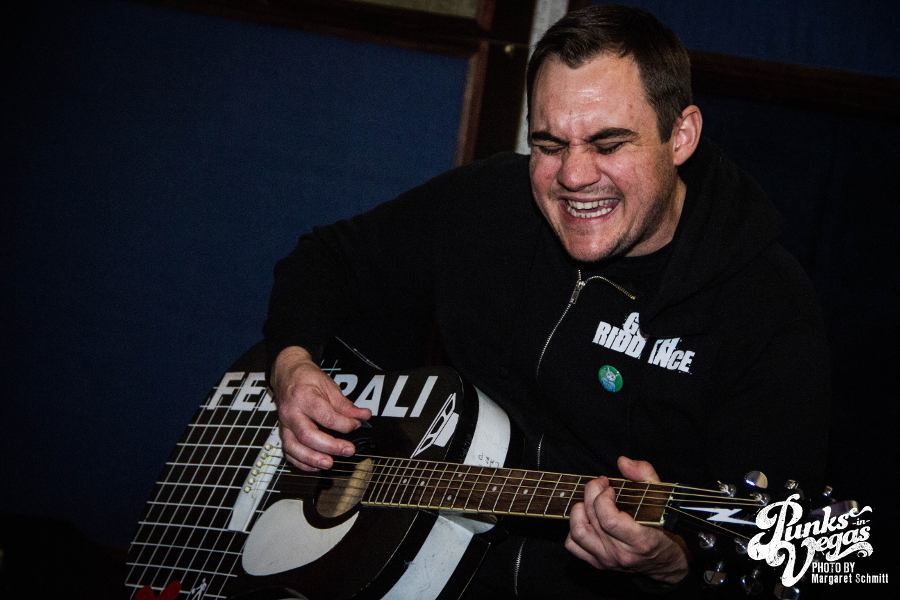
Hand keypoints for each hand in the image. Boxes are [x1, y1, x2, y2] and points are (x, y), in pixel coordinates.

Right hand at [270, 346, 370, 470]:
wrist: (286, 374)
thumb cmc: (306, 379)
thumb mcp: (328, 385)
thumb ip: (345, 404)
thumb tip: (363, 416)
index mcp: (303, 397)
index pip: (325, 416)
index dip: (344, 424)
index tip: (356, 425)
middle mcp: (291, 412)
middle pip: (308, 435)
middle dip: (330, 446)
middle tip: (348, 450)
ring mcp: (285, 424)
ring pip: (294, 447)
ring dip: (312, 459)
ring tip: (329, 463)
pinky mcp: (283, 433)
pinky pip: (288, 452)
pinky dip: (301, 462)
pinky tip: (316, 465)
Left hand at [565, 456, 688, 583]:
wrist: (667, 562)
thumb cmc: (665, 529)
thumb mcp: (662, 499)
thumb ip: (645, 475)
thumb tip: (622, 461)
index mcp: (640, 540)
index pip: (609, 520)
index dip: (602, 498)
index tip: (610, 487)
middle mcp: (621, 553)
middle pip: (592, 520)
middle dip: (591, 492)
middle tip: (600, 484)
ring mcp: (608, 560)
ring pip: (578, 533)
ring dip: (579, 511)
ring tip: (590, 501)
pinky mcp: (598, 563)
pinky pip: (573, 546)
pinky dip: (574, 529)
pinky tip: (587, 518)